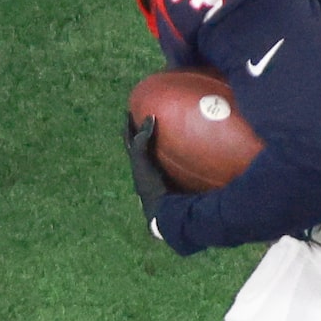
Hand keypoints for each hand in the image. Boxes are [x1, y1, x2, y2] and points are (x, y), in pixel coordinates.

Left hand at [124, 115, 172, 233]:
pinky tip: (192, 147)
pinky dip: (181, 153)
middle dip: (144, 131)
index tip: (130, 109)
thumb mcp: (142, 163)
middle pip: (142, 145)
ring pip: (159, 154)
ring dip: (162, 142)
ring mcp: (160, 174)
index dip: (128, 125)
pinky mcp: (175, 179)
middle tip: (152, 115)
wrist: (166, 211)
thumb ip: (142, 142)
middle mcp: (147, 168)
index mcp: (136, 163)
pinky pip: (176, 162)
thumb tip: (150, 118)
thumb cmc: (151, 186)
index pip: (129, 139)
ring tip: (172, 127)